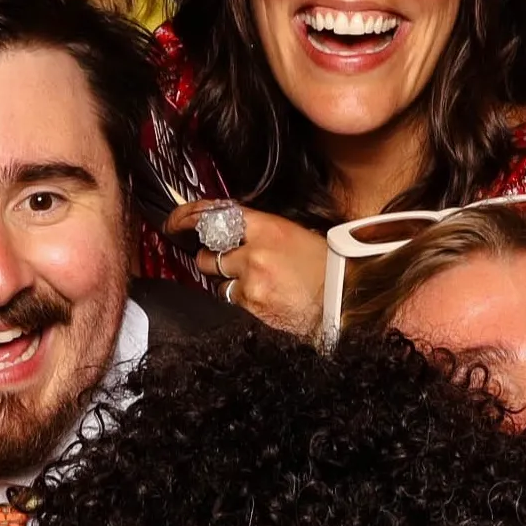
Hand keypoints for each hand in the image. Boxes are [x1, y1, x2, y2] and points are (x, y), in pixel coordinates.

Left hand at [164, 200, 326, 335]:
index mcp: (269, 228)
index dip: (189, 218)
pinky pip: (232, 304)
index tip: (175, 222)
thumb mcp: (299, 236)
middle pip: (209, 255)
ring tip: (259, 286)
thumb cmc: (331, 267)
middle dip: (214, 260)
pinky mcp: (251, 310)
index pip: (216, 215)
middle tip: (230, 264)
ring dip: (230, 284)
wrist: (350, 300)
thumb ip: (264, 232)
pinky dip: (242, 304)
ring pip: (218, 284)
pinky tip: (266, 303)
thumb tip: (237, 235)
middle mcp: (255, 253)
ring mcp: (251, 283)